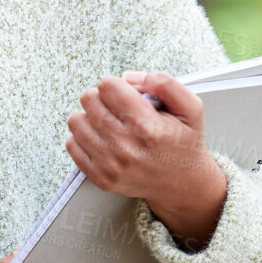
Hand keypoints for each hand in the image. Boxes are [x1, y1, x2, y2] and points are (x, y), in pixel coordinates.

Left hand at [64, 70, 227, 248]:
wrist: (183, 185)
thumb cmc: (184, 144)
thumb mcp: (189, 108)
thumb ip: (164, 83)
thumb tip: (128, 77)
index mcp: (147, 127)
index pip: (108, 86)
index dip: (117, 85)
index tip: (126, 95)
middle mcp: (126, 147)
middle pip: (89, 100)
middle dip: (103, 98)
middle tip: (118, 108)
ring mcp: (110, 165)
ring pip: (76, 121)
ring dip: (91, 117)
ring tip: (109, 122)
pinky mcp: (100, 178)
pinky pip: (72, 145)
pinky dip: (84, 138)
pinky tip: (103, 139)